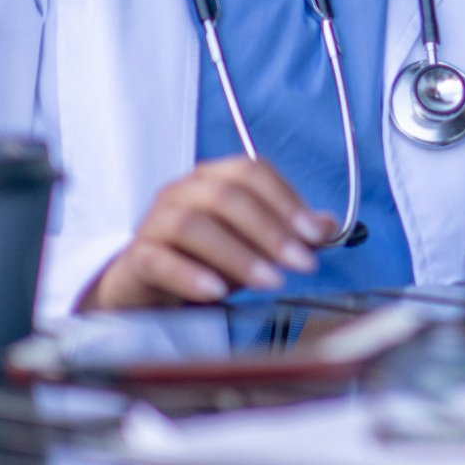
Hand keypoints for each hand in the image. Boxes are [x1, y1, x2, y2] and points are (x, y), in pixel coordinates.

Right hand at [78, 156, 336, 309]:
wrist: (146, 290)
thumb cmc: (205, 260)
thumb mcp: (252, 246)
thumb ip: (288, 233)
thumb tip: (328, 225)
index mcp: (214, 178)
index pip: (253, 172)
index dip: (288, 201)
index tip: (316, 235)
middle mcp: (183, 191)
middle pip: (227, 196)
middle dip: (271, 231)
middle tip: (303, 263)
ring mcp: (154, 222)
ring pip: (193, 225)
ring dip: (238, 254)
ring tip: (270, 281)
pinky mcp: (136, 258)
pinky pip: (158, 260)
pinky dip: (190, 274)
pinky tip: (217, 292)